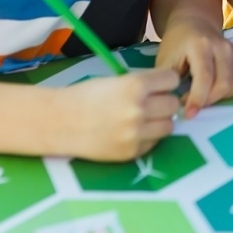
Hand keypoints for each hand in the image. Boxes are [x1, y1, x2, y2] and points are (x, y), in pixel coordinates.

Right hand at [61, 68, 181, 161]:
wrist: (59, 122)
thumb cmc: (86, 96)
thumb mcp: (116, 80)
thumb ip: (142, 84)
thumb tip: (168, 87)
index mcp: (134, 86)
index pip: (171, 80)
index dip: (165, 81)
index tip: (159, 84)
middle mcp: (138, 110)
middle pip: (173, 104)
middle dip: (164, 102)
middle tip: (151, 102)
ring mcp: (136, 134)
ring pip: (168, 126)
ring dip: (159, 121)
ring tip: (143, 119)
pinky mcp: (131, 152)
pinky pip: (153, 143)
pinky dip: (147, 138)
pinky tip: (130, 132)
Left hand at [155, 21, 232, 118]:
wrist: (193, 22)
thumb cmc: (176, 43)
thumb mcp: (165, 59)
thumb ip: (167, 82)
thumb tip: (169, 106)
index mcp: (200, 45)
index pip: (205, 77)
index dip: (198, 98)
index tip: (188, 114)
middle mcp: (221, 47)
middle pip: (223, 84)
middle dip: (208, 101)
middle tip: (191, 105)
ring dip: (219, 98)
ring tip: (202, 97)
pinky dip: (229, 93)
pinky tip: (213, 91)